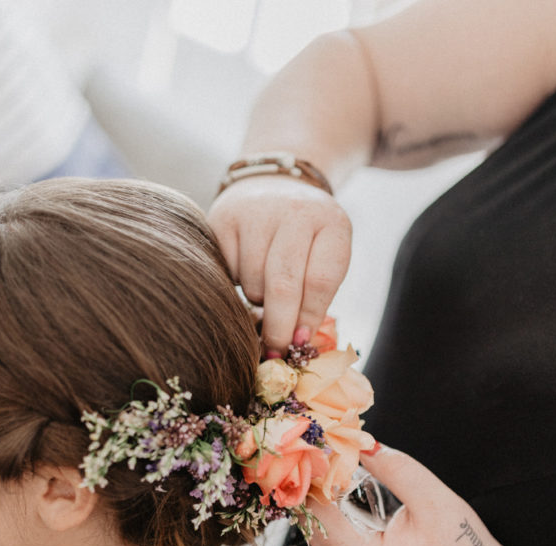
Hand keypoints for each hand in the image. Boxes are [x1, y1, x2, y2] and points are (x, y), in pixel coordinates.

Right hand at [207, 175, 351, 352]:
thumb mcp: (324, 257)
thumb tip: (297, 342)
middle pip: (283, 284)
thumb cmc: (305, 238)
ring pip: (252, 280)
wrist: (273, 186)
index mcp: (332, 223)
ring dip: (257, 299)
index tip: (300, 342)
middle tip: (275, 349)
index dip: (309, 318)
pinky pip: (227, 270)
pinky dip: (235, 282)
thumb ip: (317, 297)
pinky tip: (245, 269)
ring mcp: (256, 211)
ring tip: (264, 286)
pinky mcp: (223, 217)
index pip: (321, 281)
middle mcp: (295, 211)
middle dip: (278, 325)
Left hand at [307, 446, 508, 545]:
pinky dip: (331, 505)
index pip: (316, 509)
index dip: (314, 473)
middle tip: (322, 442)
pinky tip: (342, 481)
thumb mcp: (434, 502)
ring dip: (320, 492)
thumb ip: (396, 470)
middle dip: (312, 480)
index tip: (320, 440)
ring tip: (331, 457)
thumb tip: (362, 441)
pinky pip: (331, 532)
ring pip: (316, 526)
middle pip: (308, 518)